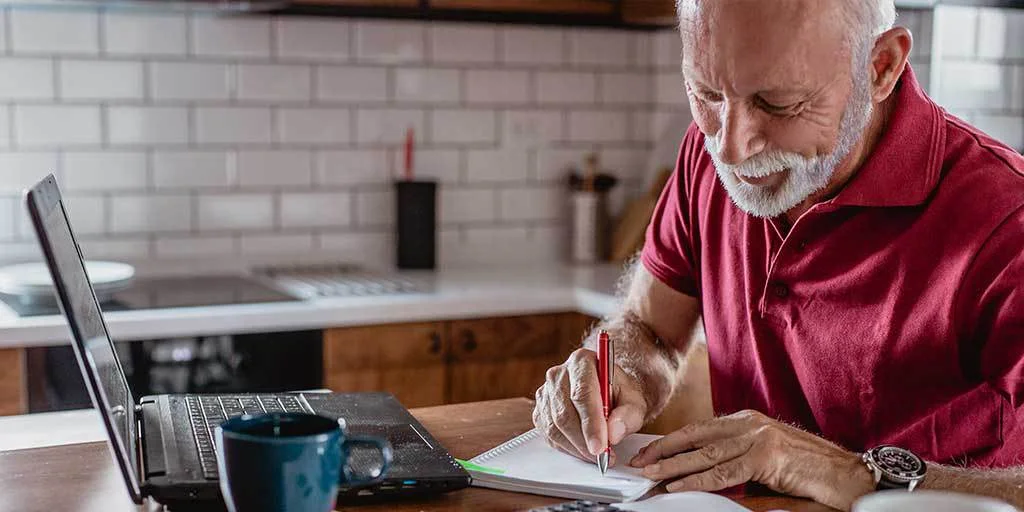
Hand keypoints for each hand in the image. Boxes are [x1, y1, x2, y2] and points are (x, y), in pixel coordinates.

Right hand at [533, 348, 648, 463]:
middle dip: (583, 440)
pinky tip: (582, 449)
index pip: (582, 394)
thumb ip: (628, 415)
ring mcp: (545, 392)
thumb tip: (613, 433)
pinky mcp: (540, 409)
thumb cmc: (620, 393)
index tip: (601, 447)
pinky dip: (567, 447)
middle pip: (564, 413)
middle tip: (602, 457)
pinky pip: (548, 434)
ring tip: (596, 455)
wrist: (607, 389)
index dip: (590, 424)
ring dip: (576, 447)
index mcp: (582, 361)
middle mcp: (558, 374)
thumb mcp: (635, 400)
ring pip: (554, 427)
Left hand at [629, 410, 874, 510]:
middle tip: (640, 462)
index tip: (652, 453)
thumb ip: (738, 471)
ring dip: (673, 466)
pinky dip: (696, 480)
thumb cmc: (814, 476)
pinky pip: (723, 472)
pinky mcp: (766, 456)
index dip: (674, 441)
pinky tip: (677, 485)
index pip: (702, 429)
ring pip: (704, 454)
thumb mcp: (768, 468)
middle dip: (665, 449)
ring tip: (649, 475)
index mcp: (750, 422)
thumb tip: (707, 484)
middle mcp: (751, 424)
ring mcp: (758, 437)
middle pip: (696, 435)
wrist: (851, 477)